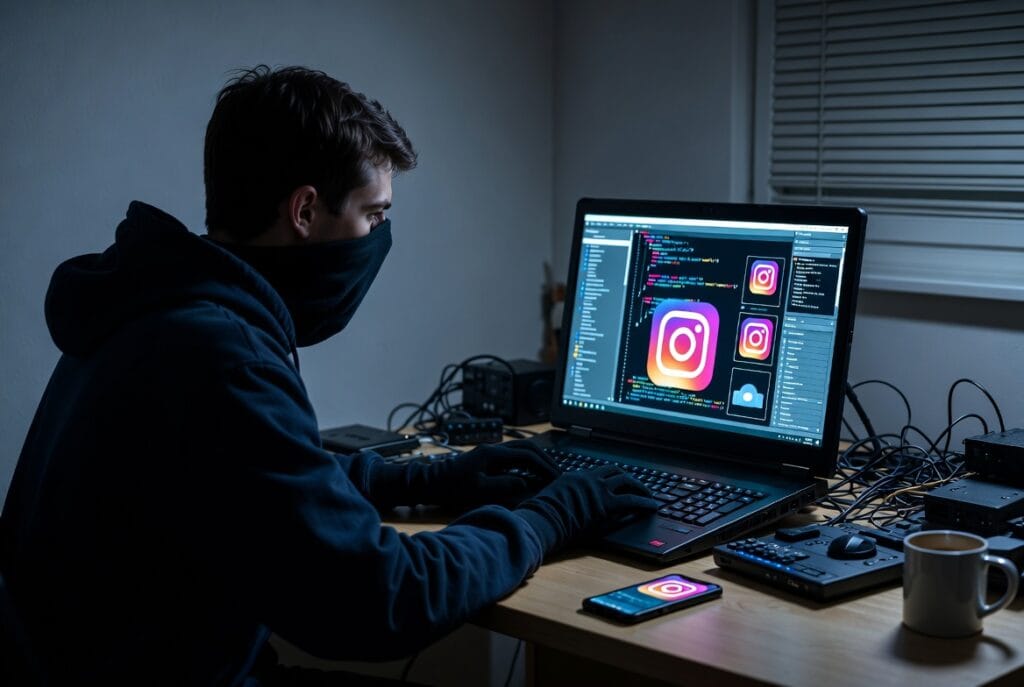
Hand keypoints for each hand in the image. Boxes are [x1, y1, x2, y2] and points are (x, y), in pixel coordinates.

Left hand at [419, 440, 560, 509]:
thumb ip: (503, 486)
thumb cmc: (452, 487)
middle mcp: (494, 448)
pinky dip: (526, 461)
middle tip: (557, 473)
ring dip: (537, 458)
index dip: (543, 466)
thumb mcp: (478, 489)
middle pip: (527, 448)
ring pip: (521, 449)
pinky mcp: (487, 457)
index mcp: (493, 453)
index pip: (526, 456)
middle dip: (544, 459)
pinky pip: (513, 455)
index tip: (555, 476)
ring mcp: (490, 451)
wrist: (431, 481)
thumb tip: (525, 483)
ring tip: (548, 471)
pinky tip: (531, 471)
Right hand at [514, 465, 659, 555]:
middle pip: (614, 471)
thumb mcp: (550, 498)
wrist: (542, 521)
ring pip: (626, 480)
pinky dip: (644, 501)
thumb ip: (562, 494)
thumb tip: (569, 500)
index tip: (617, 482)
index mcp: (574, 476)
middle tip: (638, 485)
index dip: (610, 477)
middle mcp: (588, 478)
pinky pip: (632, 499)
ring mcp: (598, 489)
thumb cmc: (540, 516)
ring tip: (649, 494)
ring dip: (640, 486)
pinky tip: (651, 506)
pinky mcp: (606, 504)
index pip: (597, 472)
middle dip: (628, 477)